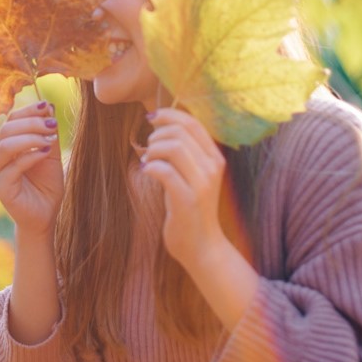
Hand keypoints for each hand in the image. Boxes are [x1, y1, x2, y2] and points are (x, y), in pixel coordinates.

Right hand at [0, 101, 62, 237]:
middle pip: (7, 128)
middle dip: (32, 123)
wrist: (45, 214)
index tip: (48, 107)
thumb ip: (47, 131)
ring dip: (31, 137)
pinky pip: (13, 165)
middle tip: (53, 124)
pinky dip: (31, 156)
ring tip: (51, 138)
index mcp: (2, 144)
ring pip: (6, 144)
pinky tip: (45, 153)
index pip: (10, 119)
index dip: (28, 111)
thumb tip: (48, 105)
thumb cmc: (46, 184)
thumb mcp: (50, 152)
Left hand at [140, 108, 227, 275]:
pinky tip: (146, 171)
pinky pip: (165, 171)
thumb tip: (162, 125)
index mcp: (215, 158)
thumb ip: (185, 153)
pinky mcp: (188, 200)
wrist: (202, 247)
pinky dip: (150, 167)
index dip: (170, 114)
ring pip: (174, 148)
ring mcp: (202, 184)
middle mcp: (213, 167)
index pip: (193, 123)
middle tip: (149, 147)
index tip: (152, 117)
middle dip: (157, 134)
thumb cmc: (191, 208)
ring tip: (147, 160)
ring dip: (153, 149)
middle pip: (181, 132)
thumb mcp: (193, 175)